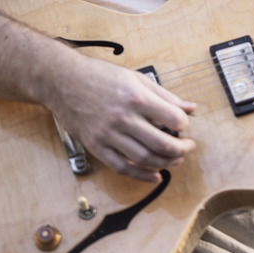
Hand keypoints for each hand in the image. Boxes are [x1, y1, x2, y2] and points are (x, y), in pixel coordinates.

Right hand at [48, 55, 196, 182]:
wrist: (63, 80)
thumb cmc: (99, 76)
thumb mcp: (136, 78)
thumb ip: (165, 95)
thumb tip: (190, 108)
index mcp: (136, 98)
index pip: (172, 119)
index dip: (184, 125)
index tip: (184, 125)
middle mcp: (123, 118)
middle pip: (161, 144)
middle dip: (181, 149)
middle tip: (187, 147)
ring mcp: (108, 134)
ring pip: (144, 159)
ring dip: (165, 163)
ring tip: (175, 159)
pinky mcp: (96, 146)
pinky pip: (121, 167)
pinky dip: (141, 175)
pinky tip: (154, 176)